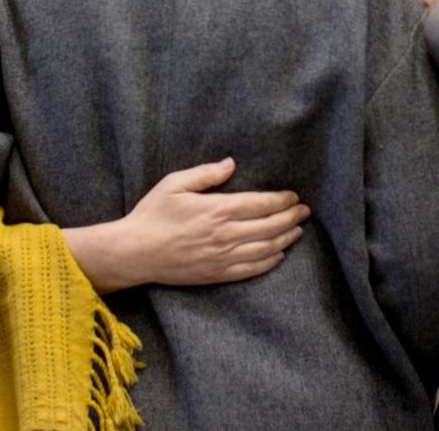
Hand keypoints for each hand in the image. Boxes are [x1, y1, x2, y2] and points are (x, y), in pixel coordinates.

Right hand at [70, 158, 308, 292]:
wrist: (134, 252)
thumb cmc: (152, 215)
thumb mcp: (174, 184)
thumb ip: (205, 174)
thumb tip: (231, 164)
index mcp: (216, 210)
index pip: (260, 204)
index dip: (281, 200)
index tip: (294, 196)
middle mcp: (224, 235)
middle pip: (268, 226)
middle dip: (290, 218)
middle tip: (304, 212)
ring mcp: (221, 257)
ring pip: (264, 249)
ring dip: (285, 239)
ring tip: (297, 231)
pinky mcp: (216, 274)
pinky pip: (250, 269)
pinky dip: (268, 262)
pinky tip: (278, 255)